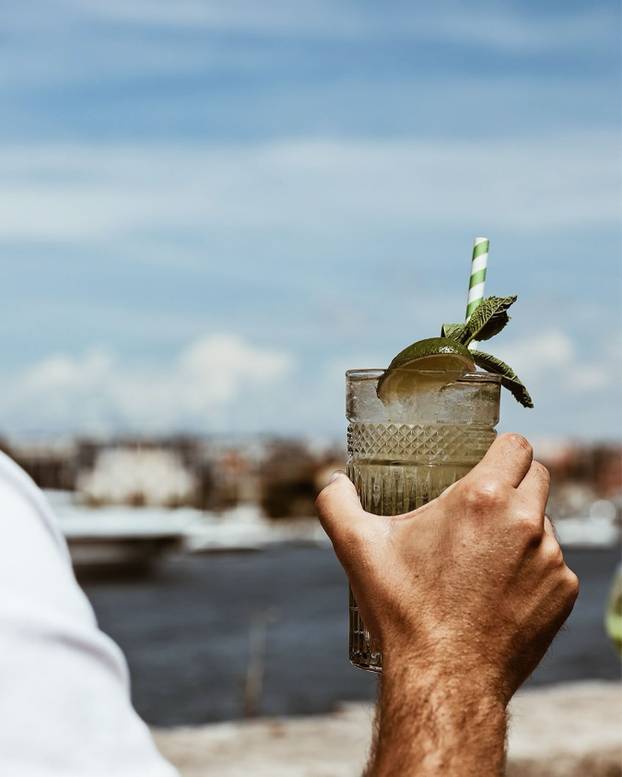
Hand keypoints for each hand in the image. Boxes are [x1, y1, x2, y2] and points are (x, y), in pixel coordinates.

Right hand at [317, 433, 577, 702]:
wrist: (443, 680)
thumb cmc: (402, 610)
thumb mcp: (357, 548)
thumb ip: (337, 503)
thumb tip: (331, 481)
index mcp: (482, 498)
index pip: (515, 445)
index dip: (501, 449)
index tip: (486, 463)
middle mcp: (525, 522)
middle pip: (536, 476)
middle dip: (513, 483)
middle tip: (481, 508)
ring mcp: (550, 559)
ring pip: (545, 522)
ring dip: (521, 529)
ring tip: (482, 559)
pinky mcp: (562, 593)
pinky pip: (553, 564)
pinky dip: (532, 569)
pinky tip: (499, 590)